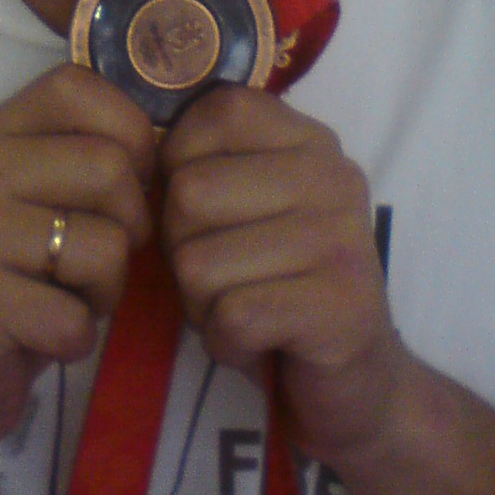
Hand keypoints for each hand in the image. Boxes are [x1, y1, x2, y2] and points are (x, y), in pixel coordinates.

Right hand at [0, 66, 155, 454]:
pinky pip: (76, 317)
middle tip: (93, 262)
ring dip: (105, 291)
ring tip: (64, 298)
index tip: (128, 182)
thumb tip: (179, 137)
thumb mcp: (51, 199)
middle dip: (128, 229)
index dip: (128, 132)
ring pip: (104, 247)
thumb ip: (95, 155)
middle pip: (109, 169)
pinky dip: (76, 338)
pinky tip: (41, 337)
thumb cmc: (23, 279)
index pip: (76, 86)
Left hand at [159, 85, 405, 469]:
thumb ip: (203, 167)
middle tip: (228, 280)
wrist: (356, 383)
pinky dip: (228, 343)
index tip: (209, 215)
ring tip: (247, 311)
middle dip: (185, 252)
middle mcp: (333, 176)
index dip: (181, 167)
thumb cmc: (275, 287)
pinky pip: (231, 316)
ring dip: (204, 305)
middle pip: (190, 193)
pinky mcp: (340, 304)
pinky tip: (260, 343)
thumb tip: (138, 155)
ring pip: (199, 262)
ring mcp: (341, 238)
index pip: (216, 112)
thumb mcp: (242, 211)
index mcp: (309, 141)